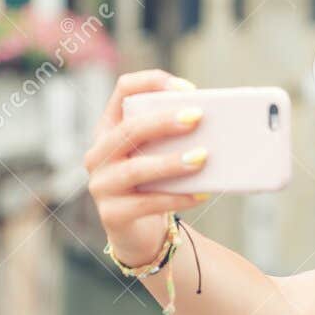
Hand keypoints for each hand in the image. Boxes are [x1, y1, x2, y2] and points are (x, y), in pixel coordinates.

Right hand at [83, 69, 209, 264]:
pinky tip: (201, 193)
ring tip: (202, 157)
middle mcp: (99, 153)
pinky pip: (146, 204)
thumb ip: (174, 137)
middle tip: (197, 117)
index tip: (187, 88)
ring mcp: (101, 185)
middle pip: (129, 130)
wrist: (139, 232)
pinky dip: (177, 197)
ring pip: (136, 169)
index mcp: (109, 128)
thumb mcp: (158, 154)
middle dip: (164, 122)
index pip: (123, 90)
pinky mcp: (112, 215)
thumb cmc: (154, 183)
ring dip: (171, 162)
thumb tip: (216, 125)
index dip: (152, 82)